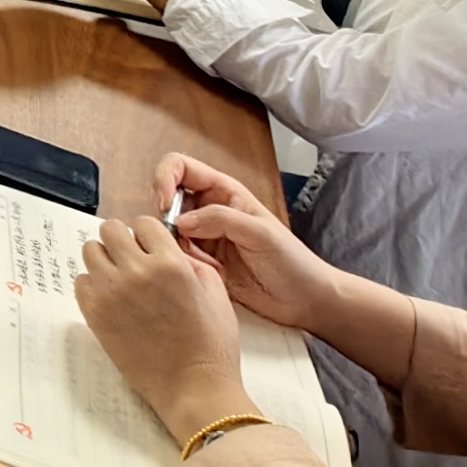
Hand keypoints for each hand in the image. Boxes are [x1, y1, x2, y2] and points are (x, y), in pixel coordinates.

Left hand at [75, 215, 254, 444]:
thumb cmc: (211, 345)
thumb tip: (167, 246)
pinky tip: (112, 300)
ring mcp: (112, 293)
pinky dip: (93, 286)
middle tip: (133, 261)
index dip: (149, 235)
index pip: (143, 223)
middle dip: (122, 241)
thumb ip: (190, 260)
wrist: (194, 388)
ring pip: (91, 251)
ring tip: (121, 280)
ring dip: (105, 260)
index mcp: (170, 263)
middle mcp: (137, 272)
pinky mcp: (95, 315)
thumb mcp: (216, 292)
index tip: (151, 249)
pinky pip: (81, 282)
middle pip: (110, 230)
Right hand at [155, 156, 357, 338]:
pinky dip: (180, 264)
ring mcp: (204, 237)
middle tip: (177, 239)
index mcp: (224, 191)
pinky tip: (203, 274)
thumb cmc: (291, 260)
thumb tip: (179, 221)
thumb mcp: (260, 232)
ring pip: (168, 230)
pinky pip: (177, 256)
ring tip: (200, 262)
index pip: (180, 167)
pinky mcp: (202, 263)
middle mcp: (209, 210)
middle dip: (164, 217)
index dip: (164, 178)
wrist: (303, 299)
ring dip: (172, 244)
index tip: (163, 204)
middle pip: (167, 199)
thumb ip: (220, 219)